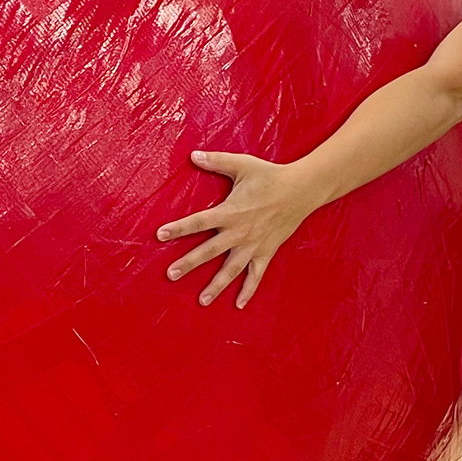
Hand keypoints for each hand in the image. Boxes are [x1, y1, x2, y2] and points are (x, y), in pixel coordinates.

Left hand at [157, 150, 317, 307]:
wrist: (302, 190)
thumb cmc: (270, 176)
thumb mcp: (242, 164)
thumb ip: (216, 161)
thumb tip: (192, 155)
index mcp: (230, 212)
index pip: (198, 222)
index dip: (179, 229)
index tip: (160, 236)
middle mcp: (239, 232)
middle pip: (209, 251)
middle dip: (189, 263)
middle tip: (171, 275)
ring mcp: (253, 245)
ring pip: (231, 270)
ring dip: (216, 286)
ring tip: (202, 300)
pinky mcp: (266, 252)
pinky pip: (256, 275)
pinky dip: (248, 291)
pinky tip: (238, 305)